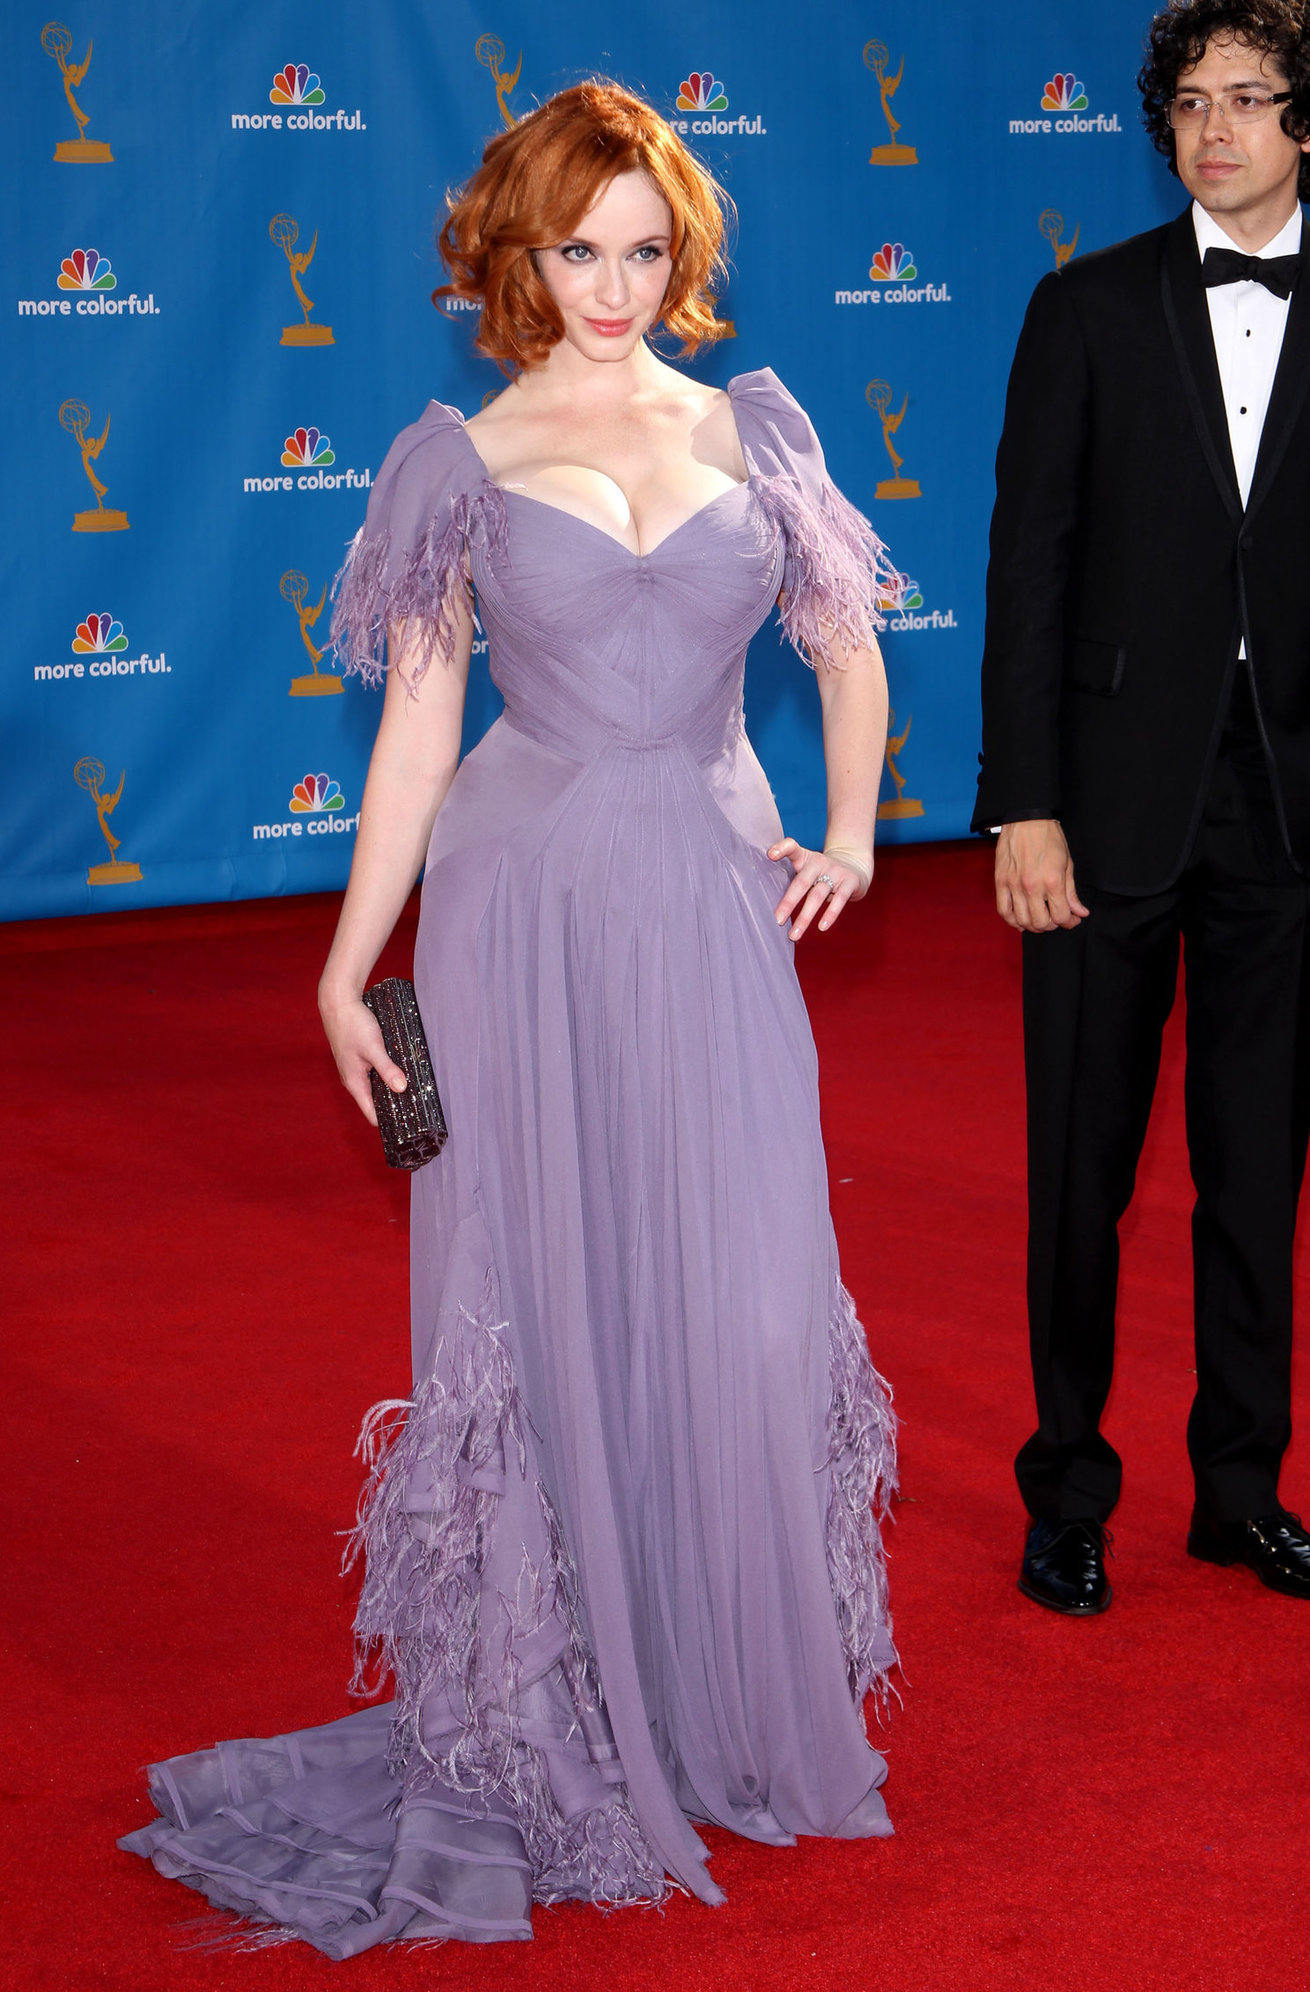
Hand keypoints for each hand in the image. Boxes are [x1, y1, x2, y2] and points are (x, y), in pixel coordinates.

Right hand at [318, 984, 408, 1126]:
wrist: (338, 1002)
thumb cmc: (353, 1024)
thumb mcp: (373, 1047)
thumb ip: (387, 1068)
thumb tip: (401, 1089)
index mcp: (355, 1082)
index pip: (371, 1114)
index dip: (388, 1122)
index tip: (407, 1126)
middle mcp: (354, 1079)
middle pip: (375, 1102)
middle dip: (393, 1106)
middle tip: (417, 1108)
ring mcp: (356, 1069)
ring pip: (376, 1087)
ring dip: (391, 1089)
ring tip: (414, 1091)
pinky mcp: (359, 1058)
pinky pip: (375, 1074)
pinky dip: (387, 1076)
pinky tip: (401, 1071)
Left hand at [768, 839, 871, 940]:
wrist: (855, 863)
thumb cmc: (822, 871)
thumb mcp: (807, 867)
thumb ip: (791, 879)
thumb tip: (774, 910)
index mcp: (806, 858)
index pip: (793, 848)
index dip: (781, 849)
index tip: (770, 855)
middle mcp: (819, 863)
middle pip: (801, 883)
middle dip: (789, 903)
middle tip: (778, 921)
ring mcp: (835, 872)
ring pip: (817, 896)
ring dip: (805, 917)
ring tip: (794, 935)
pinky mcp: (849, 882)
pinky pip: (839, 900)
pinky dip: (830, 914)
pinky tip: (821, 927)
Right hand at [994, 819, 1088, 931]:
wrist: (1027, 819)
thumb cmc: (1049, 838)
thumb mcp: (1067, 864)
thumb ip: (1071, 892)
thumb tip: (1080, 912)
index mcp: (1053, 881)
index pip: (1061, 916)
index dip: (1069, 922)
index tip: (1072, 919)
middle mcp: (1032, 886)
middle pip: (1041, 922)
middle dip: (1051, 925)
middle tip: (1055, 918)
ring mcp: (1014, 885)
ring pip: (1022, 920)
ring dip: (1032, 925)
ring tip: (1039, 919)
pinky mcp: (1001, 881)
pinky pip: (1003, 910)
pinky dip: (1012, 920)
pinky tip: (1020, 920)